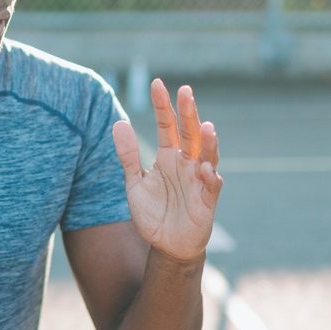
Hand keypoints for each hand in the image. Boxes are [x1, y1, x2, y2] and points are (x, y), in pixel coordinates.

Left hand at [112, 78, 221, 262]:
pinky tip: (204, 167)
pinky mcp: (207, 200)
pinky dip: (209, 176)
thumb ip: (128, 155)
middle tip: (185, 90)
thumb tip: (118, 123)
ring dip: (207, 141)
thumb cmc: (153, 213)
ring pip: (207, 155)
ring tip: (204, 126)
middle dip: (188, 113)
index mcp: (168, 156)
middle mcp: (186, 163)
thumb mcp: (134, 183)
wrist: (165, 246)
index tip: (156, 83)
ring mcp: (198, 180)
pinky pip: (211, 185)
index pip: (166, 125)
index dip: (162, 106)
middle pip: (189, 133)